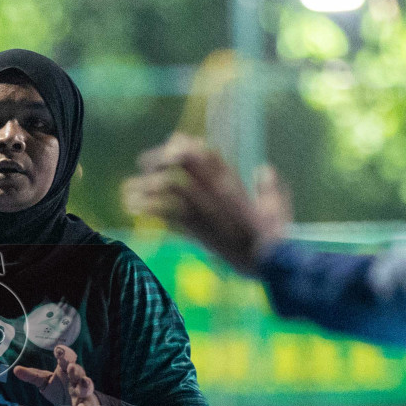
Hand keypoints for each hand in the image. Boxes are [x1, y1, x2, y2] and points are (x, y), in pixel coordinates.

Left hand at [13, 345, 101, 405]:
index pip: (65, 360)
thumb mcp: (45, 382)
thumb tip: (16, 369)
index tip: (58, 350)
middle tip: (71, 367)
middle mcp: (76, 380)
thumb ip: (32, 376)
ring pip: (86, 388)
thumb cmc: (59, 390)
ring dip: (85, 386)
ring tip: (83, 385)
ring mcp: (82, 393)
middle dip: (76, 369)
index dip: (63, 354)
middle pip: (78, 372)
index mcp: (65, 371)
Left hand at [121, 134, 291, 273]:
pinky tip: (134, 209)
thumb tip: (264, 171)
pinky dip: (148, 209)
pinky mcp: (197, 230)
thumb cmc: (276, 236)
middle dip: (158, 160)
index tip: (170, 144)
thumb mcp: (276, 206)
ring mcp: (205, 209)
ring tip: (128, 191)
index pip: (203, 152)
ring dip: (145, 186)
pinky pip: (167, 214)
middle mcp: (216, 190)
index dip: (183, 145)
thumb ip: (268, 186)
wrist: (269, 261)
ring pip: (169, 186)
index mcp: (232, 182)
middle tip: (143, 164)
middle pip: (181, 162)